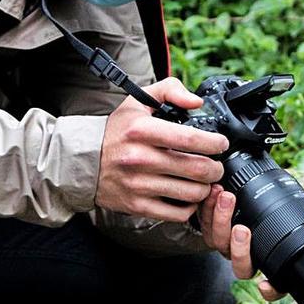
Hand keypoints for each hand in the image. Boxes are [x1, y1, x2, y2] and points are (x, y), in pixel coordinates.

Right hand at [96, 78, 228, 221]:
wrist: (83, 162)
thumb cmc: (115, 132)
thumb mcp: (138, 101)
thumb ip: (170, 90)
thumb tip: (196, 102)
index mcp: (142, 130)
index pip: (190, 138)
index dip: (214, 143)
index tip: (220, 144)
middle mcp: (140, 158)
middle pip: (196, 169)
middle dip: (216, 168)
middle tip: (216, 165)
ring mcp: (139, 185)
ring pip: (191, 193)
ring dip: (206, 188)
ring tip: (204, 180)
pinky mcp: (137, 206)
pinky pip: (177, 213)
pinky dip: (190, 206)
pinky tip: (188, 196)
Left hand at [198, 185, 303, 300]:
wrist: (240, 187)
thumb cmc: (269, 200)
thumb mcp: (293, 202)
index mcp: (269, 257)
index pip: (275, 284)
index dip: (271, 290)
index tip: (266, 286)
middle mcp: (247, 256)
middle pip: (242, 267)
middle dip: (240, 249)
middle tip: (243, 228)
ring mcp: (226, 245)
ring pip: (219, 244)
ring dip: (221, 221)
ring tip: (227, 198)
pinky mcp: (208, 229)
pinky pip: (204, 225)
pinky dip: (208, 209)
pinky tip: (214, 193)